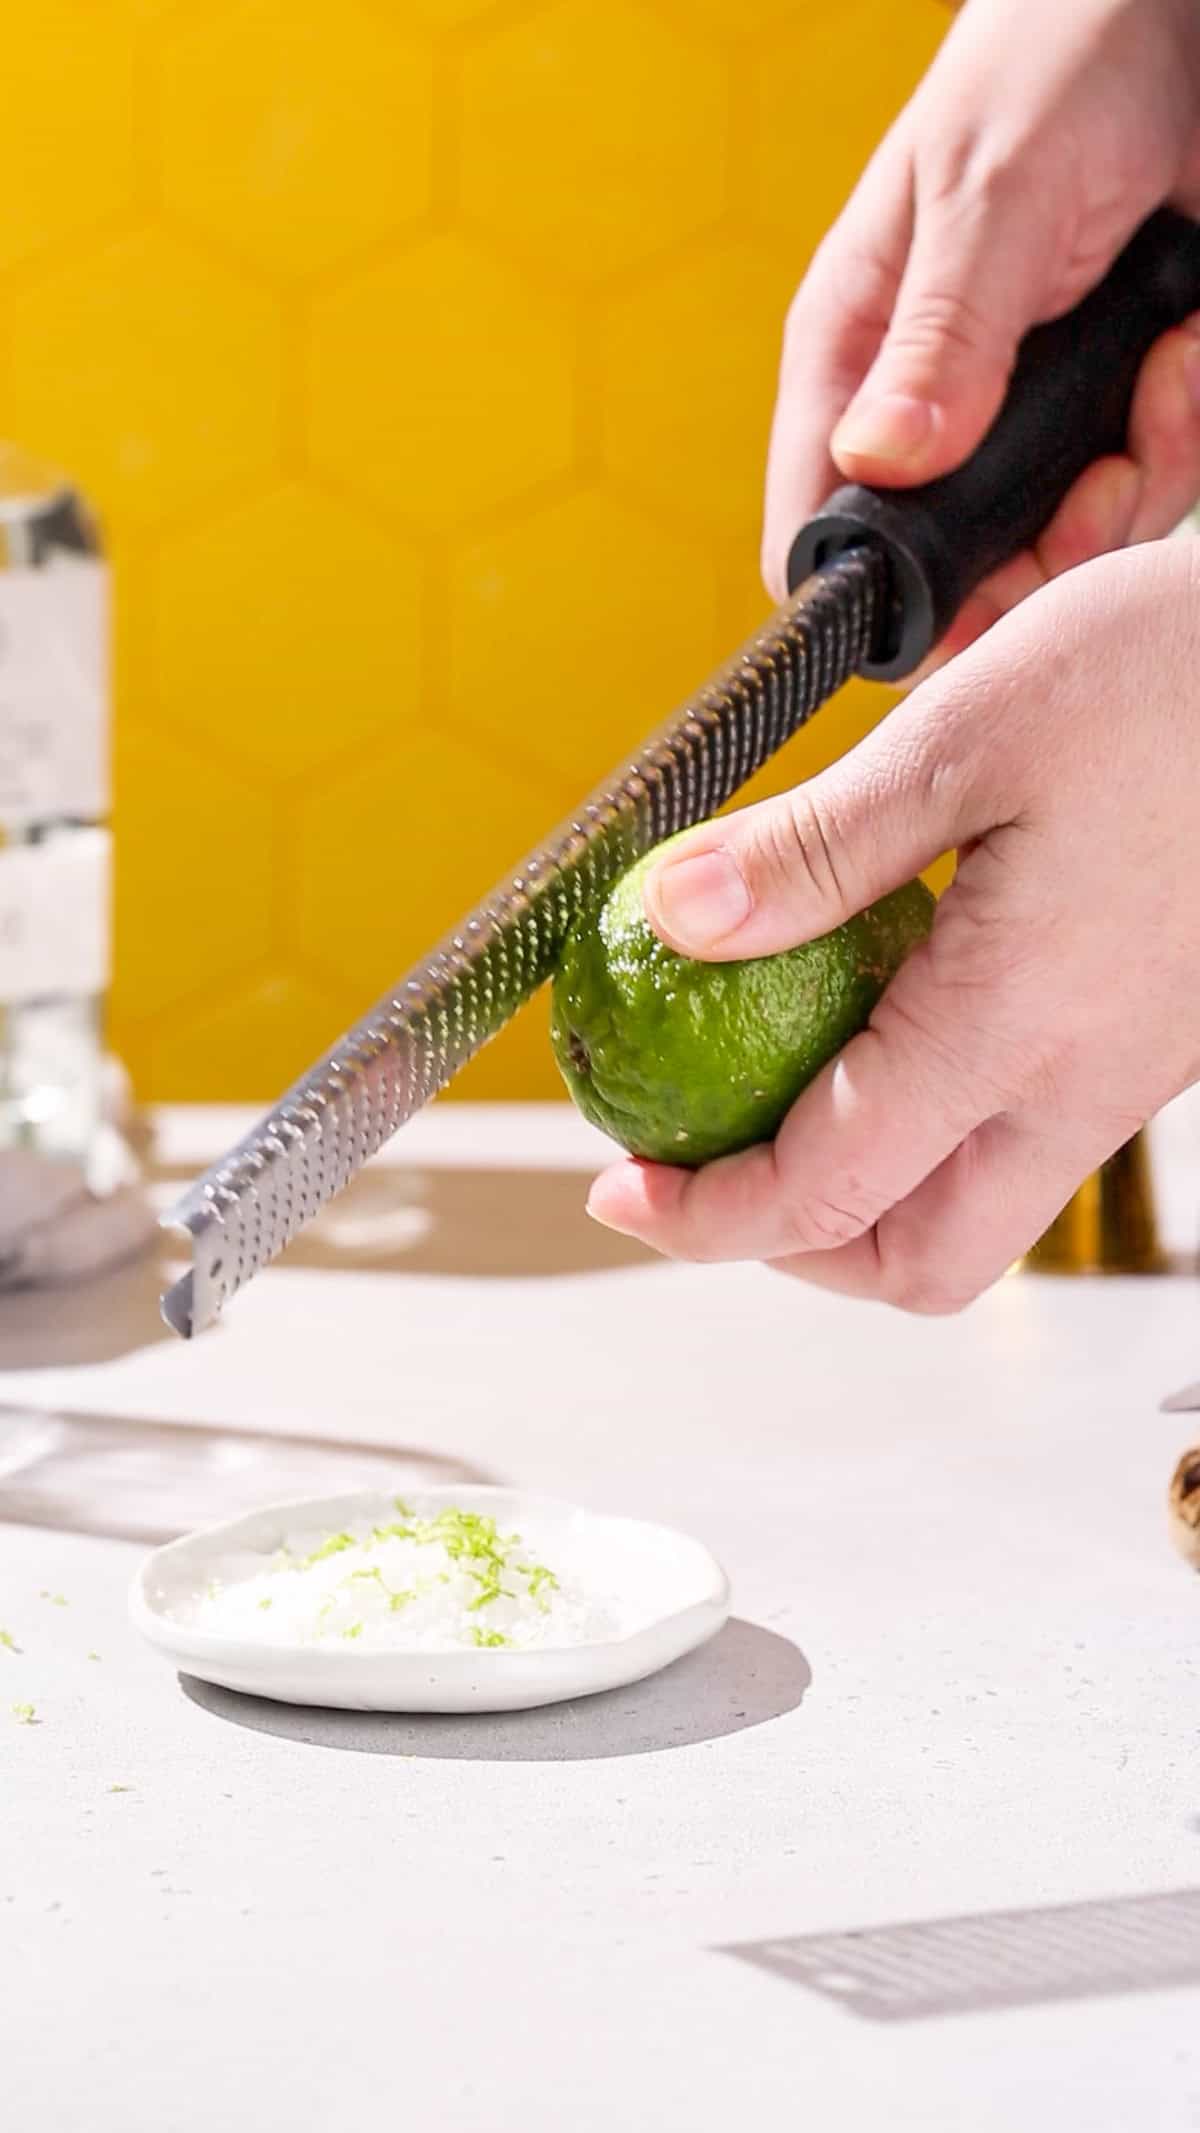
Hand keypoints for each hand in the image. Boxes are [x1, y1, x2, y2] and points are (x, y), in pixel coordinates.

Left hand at [586, 541, 1199, 1311]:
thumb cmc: (1174, 678)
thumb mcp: (963, 735)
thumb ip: (813, 849)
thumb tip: (672, 914)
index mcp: (1016, 1023)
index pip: (828, 1193)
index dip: (704, 1220)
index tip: (620, 1188)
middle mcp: (1082, 1086)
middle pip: (920, 1264)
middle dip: (792, 1249)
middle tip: (702, 1171)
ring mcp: (1129, 1078)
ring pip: (983, 1215)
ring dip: (868, 1199)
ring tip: (779, 1103)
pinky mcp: (1153, 1047)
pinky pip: (1030, 1141)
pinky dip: (936, 1133)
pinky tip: (887, 1027)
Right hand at [764, 0, 1199, 673]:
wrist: (1176, 21)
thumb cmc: (1057, 63)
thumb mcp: (992, 197)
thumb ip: (943, 336)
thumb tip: (880, 462)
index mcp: (853, 361)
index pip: (818, 531)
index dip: (883, 595)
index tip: (975, 594)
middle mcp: (930, 409)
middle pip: (962, 573)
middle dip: (1049, 549)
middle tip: (1107, 476)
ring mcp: (1020, 418)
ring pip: (1064, 542)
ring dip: (1139, 478)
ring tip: (1172, 365)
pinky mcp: (1106, 409)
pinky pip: (1145, 482)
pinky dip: (1184, 434)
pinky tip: (1189, 350)